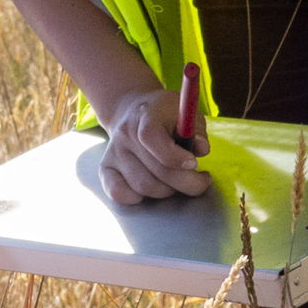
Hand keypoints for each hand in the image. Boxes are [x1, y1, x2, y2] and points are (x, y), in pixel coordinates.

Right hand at [89, 86, 211, 205]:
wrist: (131, 110)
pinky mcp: (106, 168)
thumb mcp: (185, 112)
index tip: (194, 163)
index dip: (176, 156)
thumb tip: (202, 149)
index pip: (152, 138)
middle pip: (156, 170)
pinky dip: (139, 198)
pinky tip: (154, 188)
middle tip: (201, 181)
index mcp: (145, 116)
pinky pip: (119, 193)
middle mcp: (125, 135)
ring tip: (178, 181)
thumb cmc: (165, 114)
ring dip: (167, 190)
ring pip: (143, 187)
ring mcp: (113, 153)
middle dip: (186, 182)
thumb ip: (197, 130)